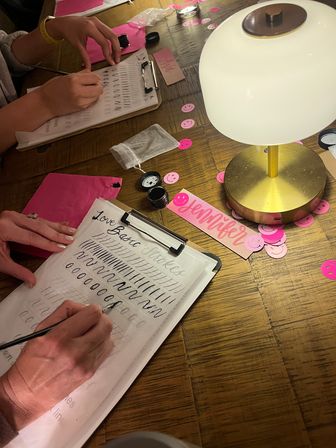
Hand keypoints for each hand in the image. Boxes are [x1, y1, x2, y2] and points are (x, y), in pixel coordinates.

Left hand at [0, 211, 75, 285]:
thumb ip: (17, 271)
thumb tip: (32, 283)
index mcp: (5, 228)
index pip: (31, 237)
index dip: (48, 244)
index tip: (61, 248)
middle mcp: (11, 218)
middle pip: (39, 226)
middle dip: (56, 234)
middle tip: (71, 239)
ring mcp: (14, 215)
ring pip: (40, 221)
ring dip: (57, 227)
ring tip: (72, 231)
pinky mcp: (16, 215)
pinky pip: (36, 218)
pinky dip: (49, 223)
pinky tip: (62, 223)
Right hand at [0, 301, 112, 430]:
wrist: (27, 395)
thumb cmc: (30, 362)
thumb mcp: (40, 331)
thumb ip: (63, 313)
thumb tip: (82, 308)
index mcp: (59, 338)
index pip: (92, 314)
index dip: (91, 309)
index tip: (86, 311)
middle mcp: (74, 352)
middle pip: (105, 325)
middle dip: (100, 319)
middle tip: (90, 321)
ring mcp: (85, 364)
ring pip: (108, 337)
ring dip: (101, 332)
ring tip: (88, 334)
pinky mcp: (89, 373)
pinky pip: (106, 351)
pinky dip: (101, 344)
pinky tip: (89, 345)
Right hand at [38, 70, 102, 116]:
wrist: (45, 103)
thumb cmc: (53, 88)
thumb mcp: (66, 77)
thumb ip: (80, 75)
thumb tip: (91, 72)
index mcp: (73, 80)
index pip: (94, 77)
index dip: (96, 78)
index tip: (94, 79)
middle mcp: (78, 90)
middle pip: (99, 88)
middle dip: (98, 86)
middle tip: (94, 85)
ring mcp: (80, 101)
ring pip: (97, 96)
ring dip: (95, 93)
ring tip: (88, 91)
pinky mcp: (81, 108)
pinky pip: (92, 102)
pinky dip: (91, 99)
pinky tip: (84, 97)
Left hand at [47, 16, 121, 68]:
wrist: (63, 22)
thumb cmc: (68, 31)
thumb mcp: (77, 45)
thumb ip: (85, 57)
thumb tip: (89, 67)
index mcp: (90, 28)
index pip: (104, 42)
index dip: (108, 54)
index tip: (110, 62)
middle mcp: (95, 23)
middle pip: (112, 36)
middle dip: (116, 49)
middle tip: (117, 60)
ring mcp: (97, 22)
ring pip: (112, 33)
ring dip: (115, 45)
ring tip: (115, 55)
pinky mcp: (98, 23)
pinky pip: (109, 31)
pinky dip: (111, 40)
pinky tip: (111, 48)